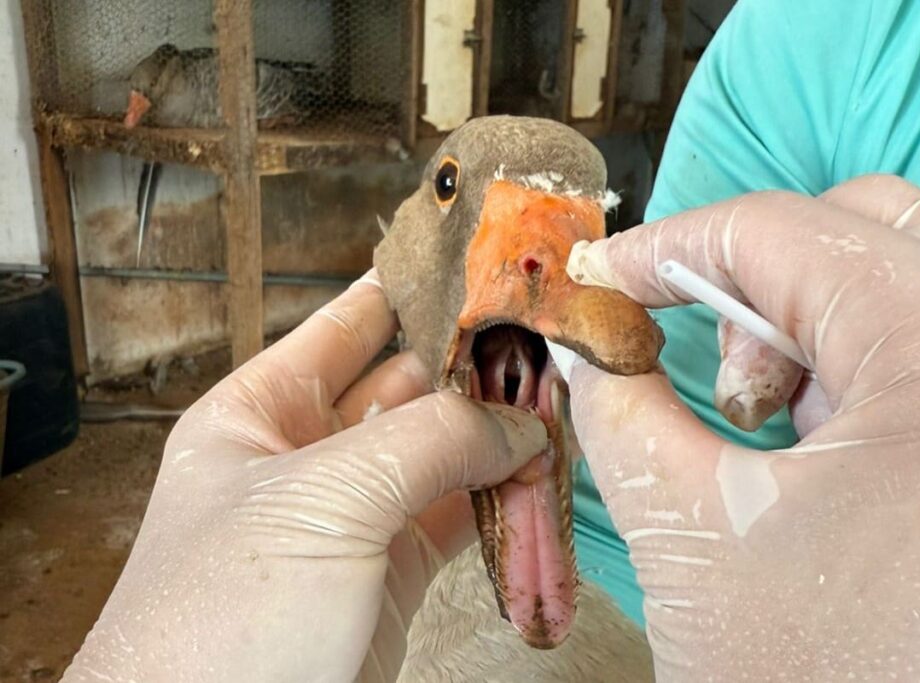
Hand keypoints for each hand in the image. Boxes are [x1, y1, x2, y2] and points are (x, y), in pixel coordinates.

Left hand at [63, 271, 545, 682]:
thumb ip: (426, 442)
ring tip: (561, 402)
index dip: (412, 287)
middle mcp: (306, 459)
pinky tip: (540, 472)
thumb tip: (516, 420)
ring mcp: (353, 520)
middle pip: (407, 387)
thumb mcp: (321, 503)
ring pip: (441, 455)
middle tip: (547, 338)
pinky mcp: (392, 578)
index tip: (478, 259)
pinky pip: (459, 517)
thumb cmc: (216, 631)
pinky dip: (501, 496)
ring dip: (498, 433)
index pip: (349, 324)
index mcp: (260, 415)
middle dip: (475, 364)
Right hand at [563, 175, 919, 679]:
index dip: (670, 245)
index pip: (784, 231)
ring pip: (912, 283)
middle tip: (697, 359)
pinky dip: (858, 373)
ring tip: (762, 428)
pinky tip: (818, 456)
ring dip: (810, 332)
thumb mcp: (697, 545)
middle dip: (754, 281)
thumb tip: (589, 353)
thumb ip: (622, 418)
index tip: (607, 276)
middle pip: (871, 230)